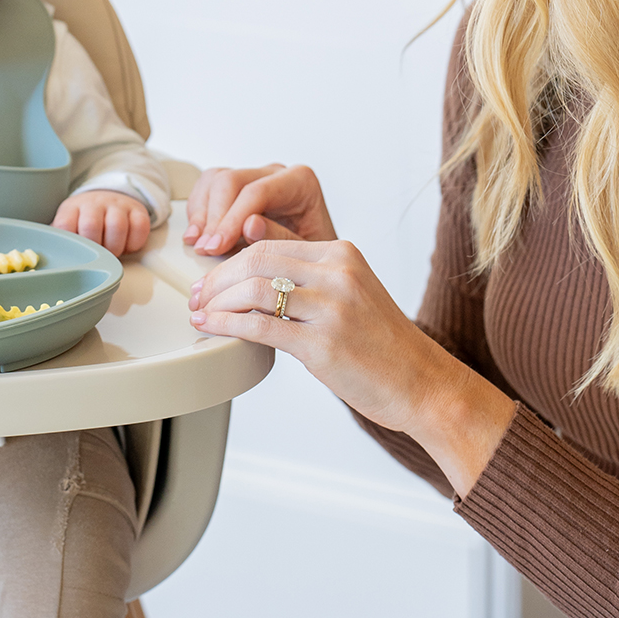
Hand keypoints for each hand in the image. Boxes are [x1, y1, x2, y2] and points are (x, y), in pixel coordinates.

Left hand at [53, 190, 150, 256]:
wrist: (108, 197)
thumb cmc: (85, 219)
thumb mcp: (69, 224)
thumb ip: (61, 240)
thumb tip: (49, 261)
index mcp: (72, 208)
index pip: (65, 225)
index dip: (72, 244)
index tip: (78, 255)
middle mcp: (93, 203)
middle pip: (91, 226)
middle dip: (96, 248)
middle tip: (99, 257)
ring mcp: (116, 204)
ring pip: (117, 226)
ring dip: (116, 247)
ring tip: (113, 253)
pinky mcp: (136, 209)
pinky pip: (140, 226)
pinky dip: (135, 242)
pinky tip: (128, 245)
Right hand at [183, 164, 335, 254]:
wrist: (314, 262)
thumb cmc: (313, 256)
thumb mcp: (304, 253)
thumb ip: (280, 238)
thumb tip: (249, 226)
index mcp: (299, 182)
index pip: (256, 191)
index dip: (231, 219)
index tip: (218, 245)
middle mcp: (275, 174)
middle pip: (230, 181)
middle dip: (214, 218)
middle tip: (207, 249)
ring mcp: (253, 177)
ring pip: (214, 180)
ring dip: (201, 214)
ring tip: (199, 244)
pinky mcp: (236, 188)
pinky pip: (207, 186)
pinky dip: (197, 211)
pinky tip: (197, 235)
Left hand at [187, 238, 514, 496]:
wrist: (422, 384)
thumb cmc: (378, 340)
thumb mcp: (345, 288)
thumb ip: (302, 265)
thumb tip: (249, 233)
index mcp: (341, 253)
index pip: (267, 244)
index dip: (228, 259)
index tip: (207, 276)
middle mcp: (337, 273)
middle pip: (255, 261)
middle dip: (216, 278)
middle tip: (196, 294)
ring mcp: (332, 308)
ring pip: (253, 290)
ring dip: (216, 301)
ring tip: (200, 312)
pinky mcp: (323, 344)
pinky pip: (260, 325)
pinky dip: (227, 325)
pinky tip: (211, 327)